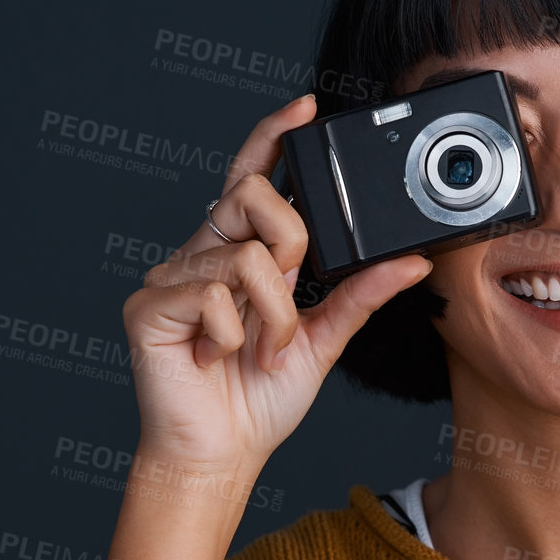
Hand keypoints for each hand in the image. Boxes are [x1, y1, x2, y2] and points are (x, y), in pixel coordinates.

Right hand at [109, 94, 432, 559]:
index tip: (306, 106)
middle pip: (252, 197)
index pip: (253, 178)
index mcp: (241, 253)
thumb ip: (360, 294)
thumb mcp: (324, 339)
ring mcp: (170, 276)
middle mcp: (203, 253)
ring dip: (273, 314)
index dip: (273, 138)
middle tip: (291, 294)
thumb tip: (410, 261)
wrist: (222, 454)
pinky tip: (222, 356)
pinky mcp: (148, 306)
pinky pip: (210, 293)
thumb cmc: (261, 397)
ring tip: (262, 349)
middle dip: (291, 245)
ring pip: (244, 256)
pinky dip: (236, 332)